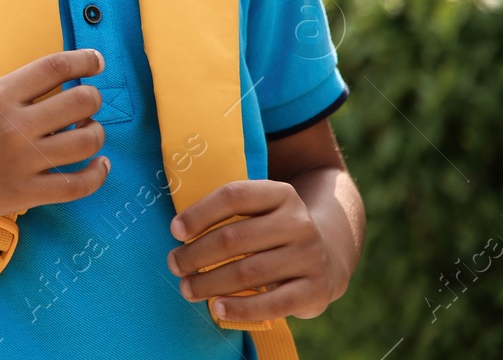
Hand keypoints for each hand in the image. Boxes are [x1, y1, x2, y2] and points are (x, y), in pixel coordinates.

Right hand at [0, 48, 108, 225]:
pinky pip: (77, 185)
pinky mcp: (26, 193)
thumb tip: (24, 65)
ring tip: (89, 129)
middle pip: (80, 102)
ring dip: (96, 131)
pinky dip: (97, 173)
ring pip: (86, 141)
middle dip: (93, 97)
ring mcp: (23, 162)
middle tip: (89, 99)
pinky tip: (99, 164)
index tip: (96, 61)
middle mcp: (16, 126)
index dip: (84, 60)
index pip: (54, 67)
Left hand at [167, 179, 339, 321]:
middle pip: (234, 238)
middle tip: (174, 265)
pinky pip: (272, 303)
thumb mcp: (259, 210)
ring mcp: (310, 256)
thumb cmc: (272, 232)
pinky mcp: (316, 290)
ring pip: (248, 272)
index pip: (233, 196)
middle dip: (196, 254)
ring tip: (186, 289)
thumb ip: (226, 214)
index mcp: (280, 194)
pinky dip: (240, 308)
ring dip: (209, 283)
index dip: (199, 213)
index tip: (174, 230)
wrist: (327, 257)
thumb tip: (178, 233)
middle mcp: (299, 222)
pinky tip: (216, 307)